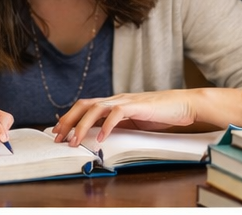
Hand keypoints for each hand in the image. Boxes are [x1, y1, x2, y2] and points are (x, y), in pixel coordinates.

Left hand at [52, 89, 199, 146]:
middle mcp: (117, 99)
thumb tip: (100, 136)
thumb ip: (118, 125)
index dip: (69, 117)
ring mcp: (127, 101)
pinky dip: (107, 126)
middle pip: (84, 104)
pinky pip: (118, 113)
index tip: (57, 130)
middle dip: (68, 120)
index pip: (86, 106)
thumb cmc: (162, 113)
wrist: (184, 105)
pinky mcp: (138, 106)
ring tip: (75, 141)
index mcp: (115, 102)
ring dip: (82, 125)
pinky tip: (101, 138)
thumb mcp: (134, 122)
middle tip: (57, 136)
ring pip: (96, 108)